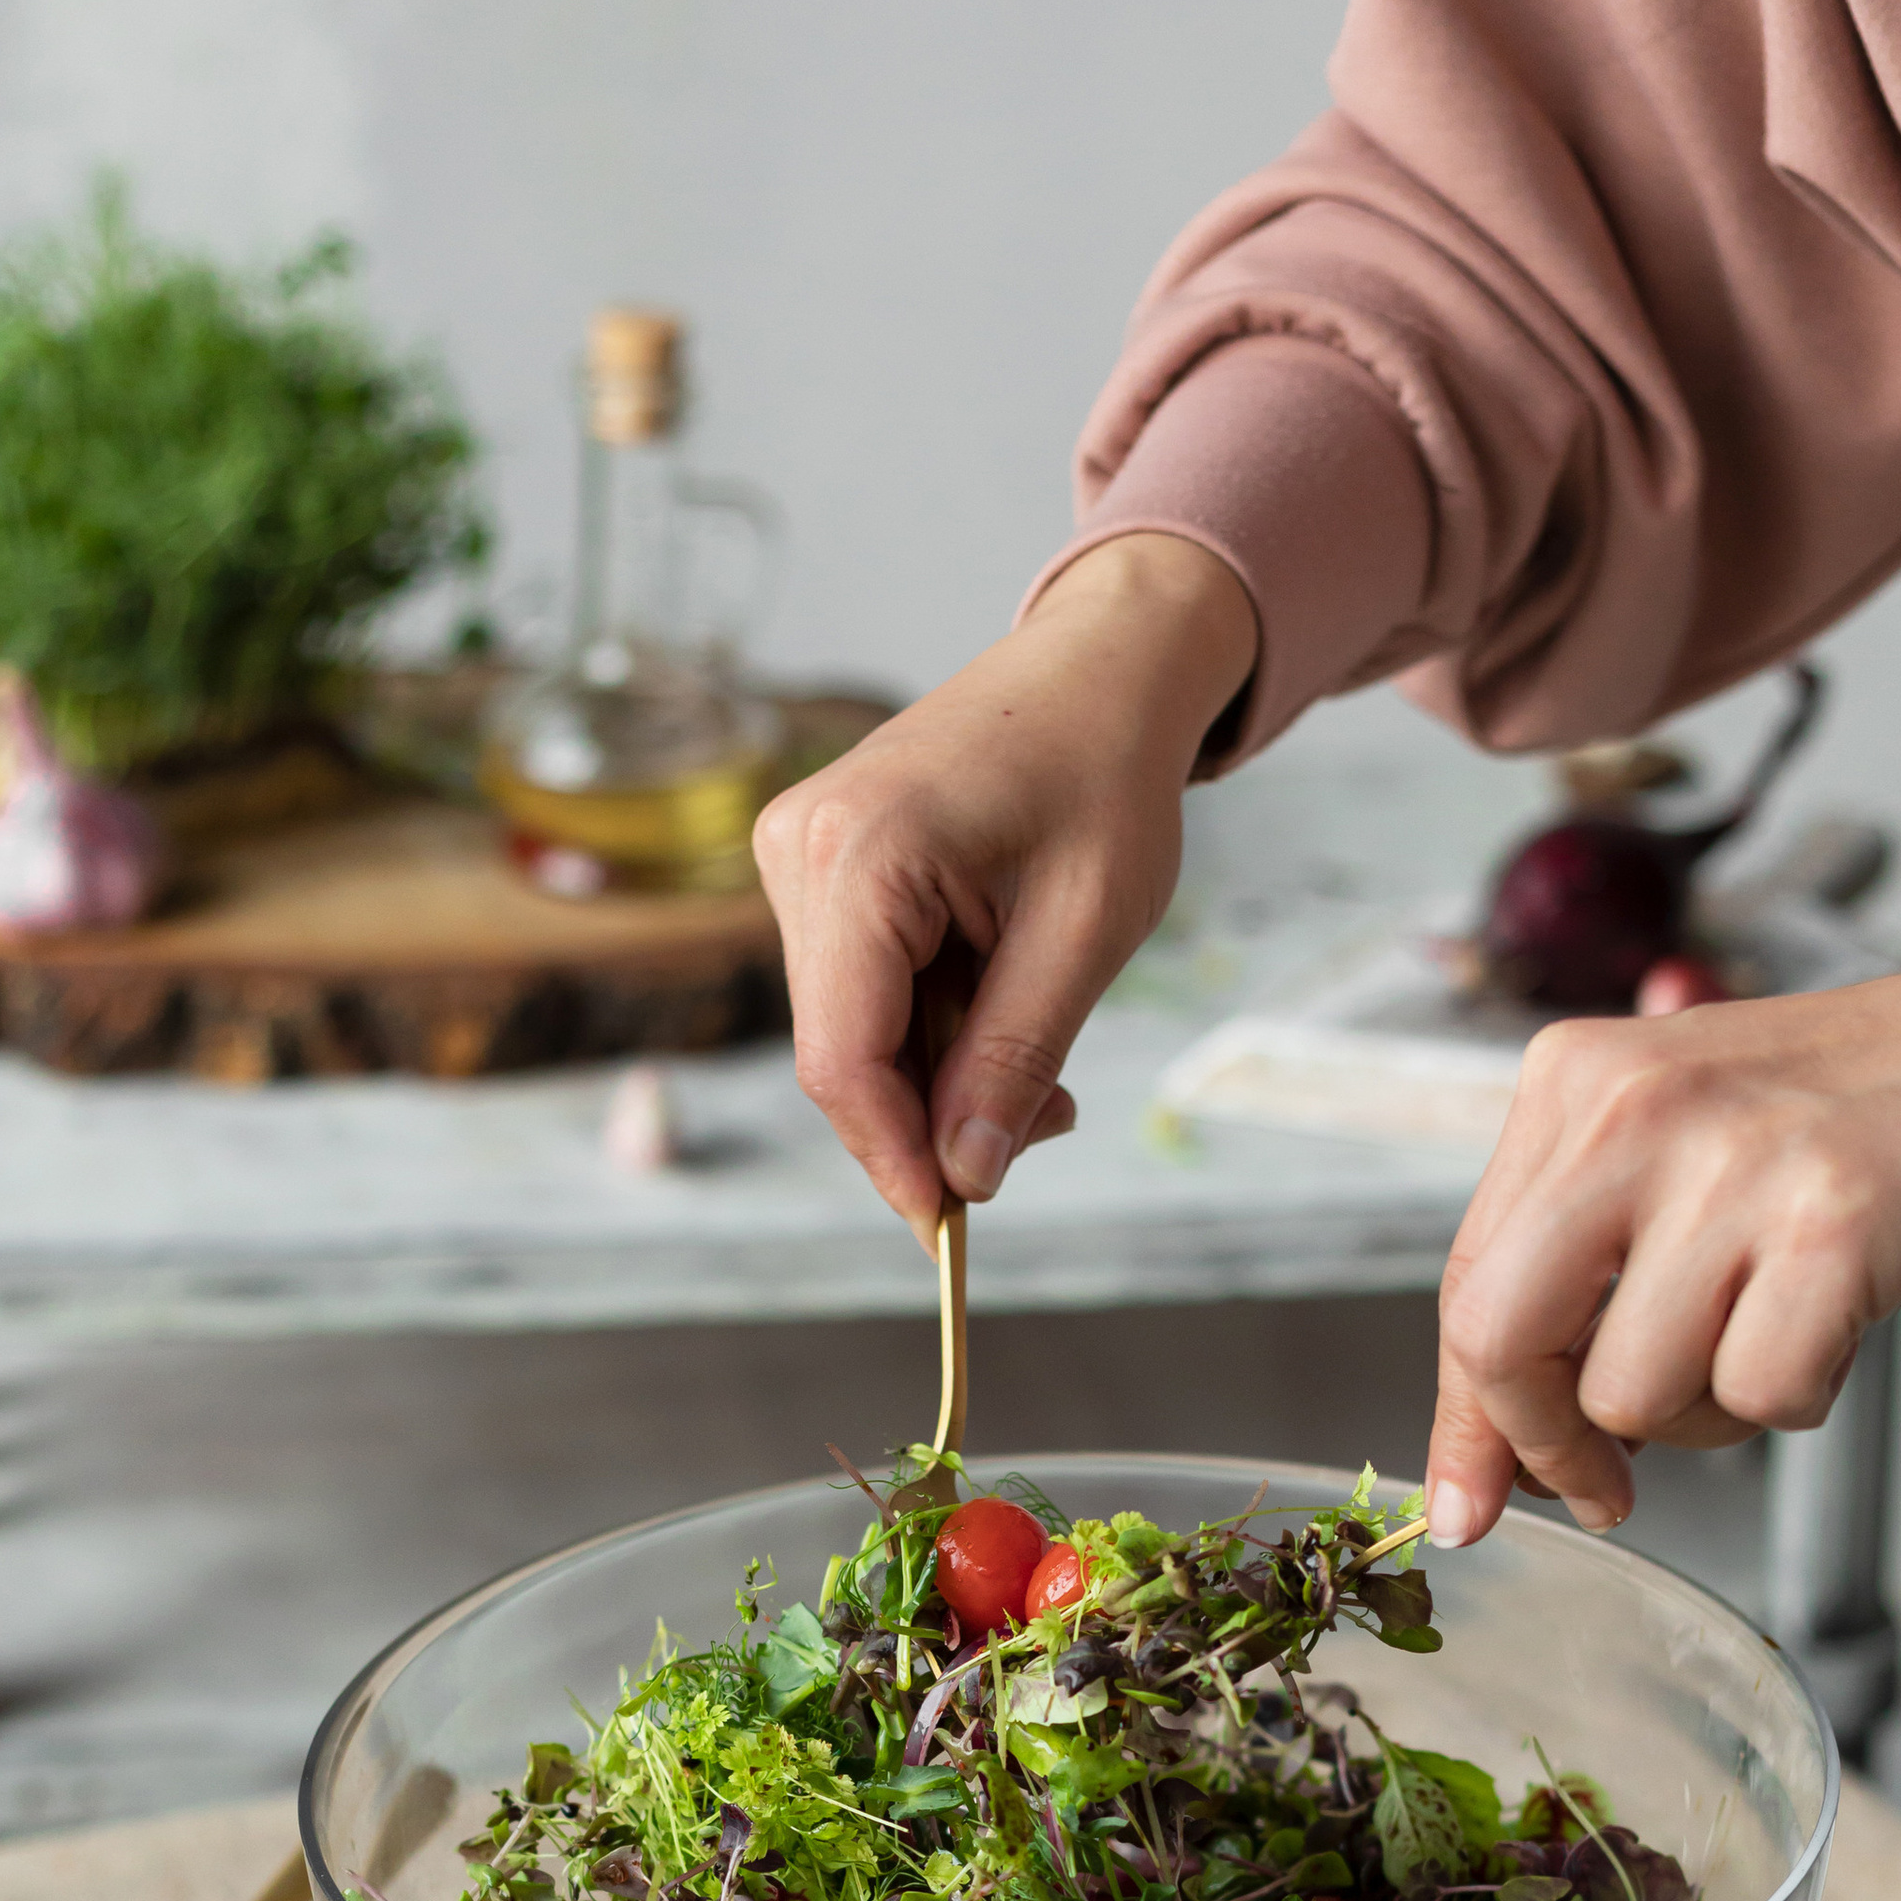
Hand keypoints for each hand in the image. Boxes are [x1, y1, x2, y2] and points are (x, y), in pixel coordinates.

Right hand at [753, 532, 1257, 1245]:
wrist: (1098, 670)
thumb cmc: (1105, 776)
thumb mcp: (1084, 933)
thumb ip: (1015, 1059)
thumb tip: (964, 1179)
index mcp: (856, 855)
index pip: (843, 1059)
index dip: (895, 1158)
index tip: (953, 1230)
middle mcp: (797, 850)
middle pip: (840, 1054)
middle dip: (931, 1118)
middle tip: (1045, 1121)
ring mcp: (795, 854)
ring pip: (850, 1031)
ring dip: (939, 1074)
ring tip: (1041, 1053)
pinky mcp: (815, 866)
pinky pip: (858, 990)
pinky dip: (929, 1026)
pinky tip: (998, 999)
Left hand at [1424, 928, 1900, 1539]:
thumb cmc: (1848, 1133)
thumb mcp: (1674, 1165)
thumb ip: (1569, 1287)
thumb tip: (1480, 1477)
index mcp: (1575, 1081)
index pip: (1466, 1285)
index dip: (1470, 1421)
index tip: (1475, 1506)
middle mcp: (1635, 1105)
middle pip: (1504, 1341)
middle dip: (1549, 1444)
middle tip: (1609, 1481)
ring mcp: (1735, 1160)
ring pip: (1633, 1392)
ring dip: (1706, 1414)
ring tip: (1772, 1335)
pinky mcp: (1835, 1221)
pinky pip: (1760, 1395)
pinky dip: (1799, 1396)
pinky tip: (1838, 1325)